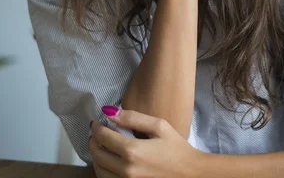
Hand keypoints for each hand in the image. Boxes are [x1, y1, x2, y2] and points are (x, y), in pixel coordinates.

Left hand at [89, 109, 203, 177]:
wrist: (190, 174)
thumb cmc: (177, 148)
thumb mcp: (159, 126)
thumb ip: (133, 118)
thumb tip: (111, 112)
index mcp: (133, 150)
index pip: (103, 137)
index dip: (96, 128)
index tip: (96, 122)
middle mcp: (126, 169)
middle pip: (97, 154)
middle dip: (94, 141)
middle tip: (96, 133)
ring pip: (99, 170)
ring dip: (96, 156)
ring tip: (101, 146)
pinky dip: (103, 170)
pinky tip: (109, 161)